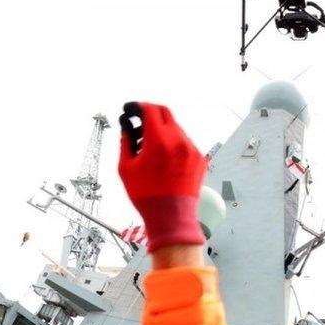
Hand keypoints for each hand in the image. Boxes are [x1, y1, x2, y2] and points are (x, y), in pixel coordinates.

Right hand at [118, 102, 205, 252]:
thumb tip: (126, 127)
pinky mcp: (199, 158)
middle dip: (151, 113)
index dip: (137, 106)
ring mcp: (191, 149)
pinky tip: (163, 159)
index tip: (130, 109)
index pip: (150, 109)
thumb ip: (125, 142)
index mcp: (158, 141)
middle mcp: (178, 140)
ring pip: (176, 128)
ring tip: (150, 148)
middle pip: (165, 113)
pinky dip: (173, 144)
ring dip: (162, 131)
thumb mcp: (126, 168)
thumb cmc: (146, 195)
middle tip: (140, 121)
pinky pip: (184, 143)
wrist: (171, 217)